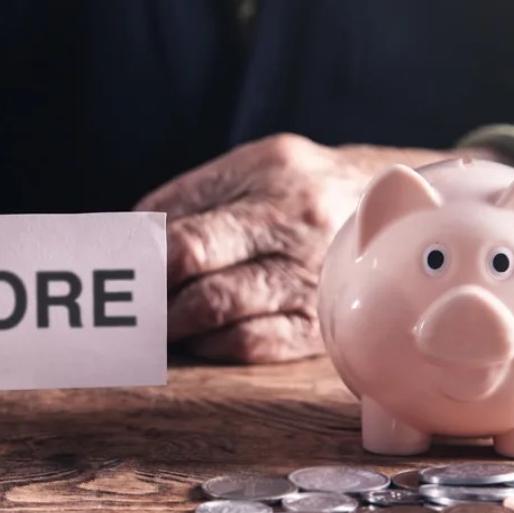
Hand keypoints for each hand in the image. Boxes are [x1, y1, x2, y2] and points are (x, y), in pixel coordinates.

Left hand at [136, 135, 466, 362]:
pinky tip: (201, 337)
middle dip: (154, 301)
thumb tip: (126, 242)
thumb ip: (186, 200)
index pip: (185, 239)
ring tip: (158, 321)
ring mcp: (313, 278)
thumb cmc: (298, 189)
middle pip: (200, 278)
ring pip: (222, 315)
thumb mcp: (248, 167)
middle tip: (128, 309)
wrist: (397, 204)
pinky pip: (254, 344)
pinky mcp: (323, 322)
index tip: (117, 280)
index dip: (142, 269)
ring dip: (178, 325)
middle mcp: (296, 229)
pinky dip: (214, 345)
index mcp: (269, 180)